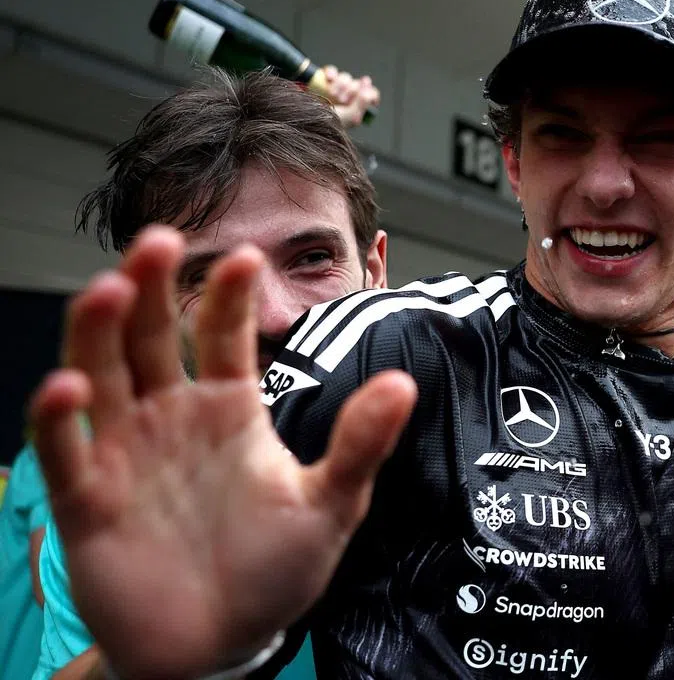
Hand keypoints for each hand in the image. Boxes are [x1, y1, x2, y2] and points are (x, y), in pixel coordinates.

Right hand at [30, 227, 415, 678]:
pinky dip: (60, 417)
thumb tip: (405, 383)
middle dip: (150, 286)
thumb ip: (361, 443)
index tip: (247, 259)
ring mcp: (126, 451)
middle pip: (150, 335)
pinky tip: (70, 388)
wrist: (222, 644)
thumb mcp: (330, 504)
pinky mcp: (87, 497)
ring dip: (98, 330)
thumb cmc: (275, 569)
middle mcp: (172, 417)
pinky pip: (64, 448)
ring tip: (110, 288)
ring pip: (101, 372)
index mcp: (230, 408)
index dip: (231, 297)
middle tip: (159, 242)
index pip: (225, 335)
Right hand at [321, 65, 378, 127]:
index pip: (370, 95)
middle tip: (342, 99)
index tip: (364, 90)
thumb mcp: (349, 118)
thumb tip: (369, 93)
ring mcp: (334, 89)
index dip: (369, 90)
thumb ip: (362, 105)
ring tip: (332, 94)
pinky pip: (332, 71)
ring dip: (340, 84)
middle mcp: (347, 98)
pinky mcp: (322, 81)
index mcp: (356, 109)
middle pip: (358, 84)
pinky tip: (329, 79)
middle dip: (350, 90)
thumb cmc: (325, 123)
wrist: (304, 116)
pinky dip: (331, 73)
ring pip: (345, 77)